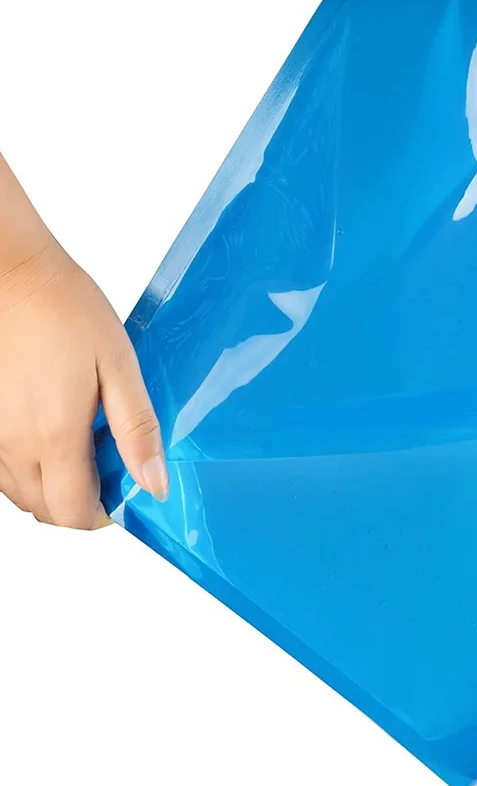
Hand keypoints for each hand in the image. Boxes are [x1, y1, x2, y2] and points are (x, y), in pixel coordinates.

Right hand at [0, 243, 167, 529]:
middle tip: (109, 465)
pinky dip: (25, 465)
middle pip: (44, 510)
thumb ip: (137, 430)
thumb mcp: (119, 367)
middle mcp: (10, 445)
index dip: (103, 513)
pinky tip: (50, 427)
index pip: (74, 513)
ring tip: (82, 441)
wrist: (9, 272)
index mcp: (53, 437)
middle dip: (79, 502)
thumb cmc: (65, 309)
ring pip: (17, 492)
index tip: (124, 491)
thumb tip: (153, 484)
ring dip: (51, 485)